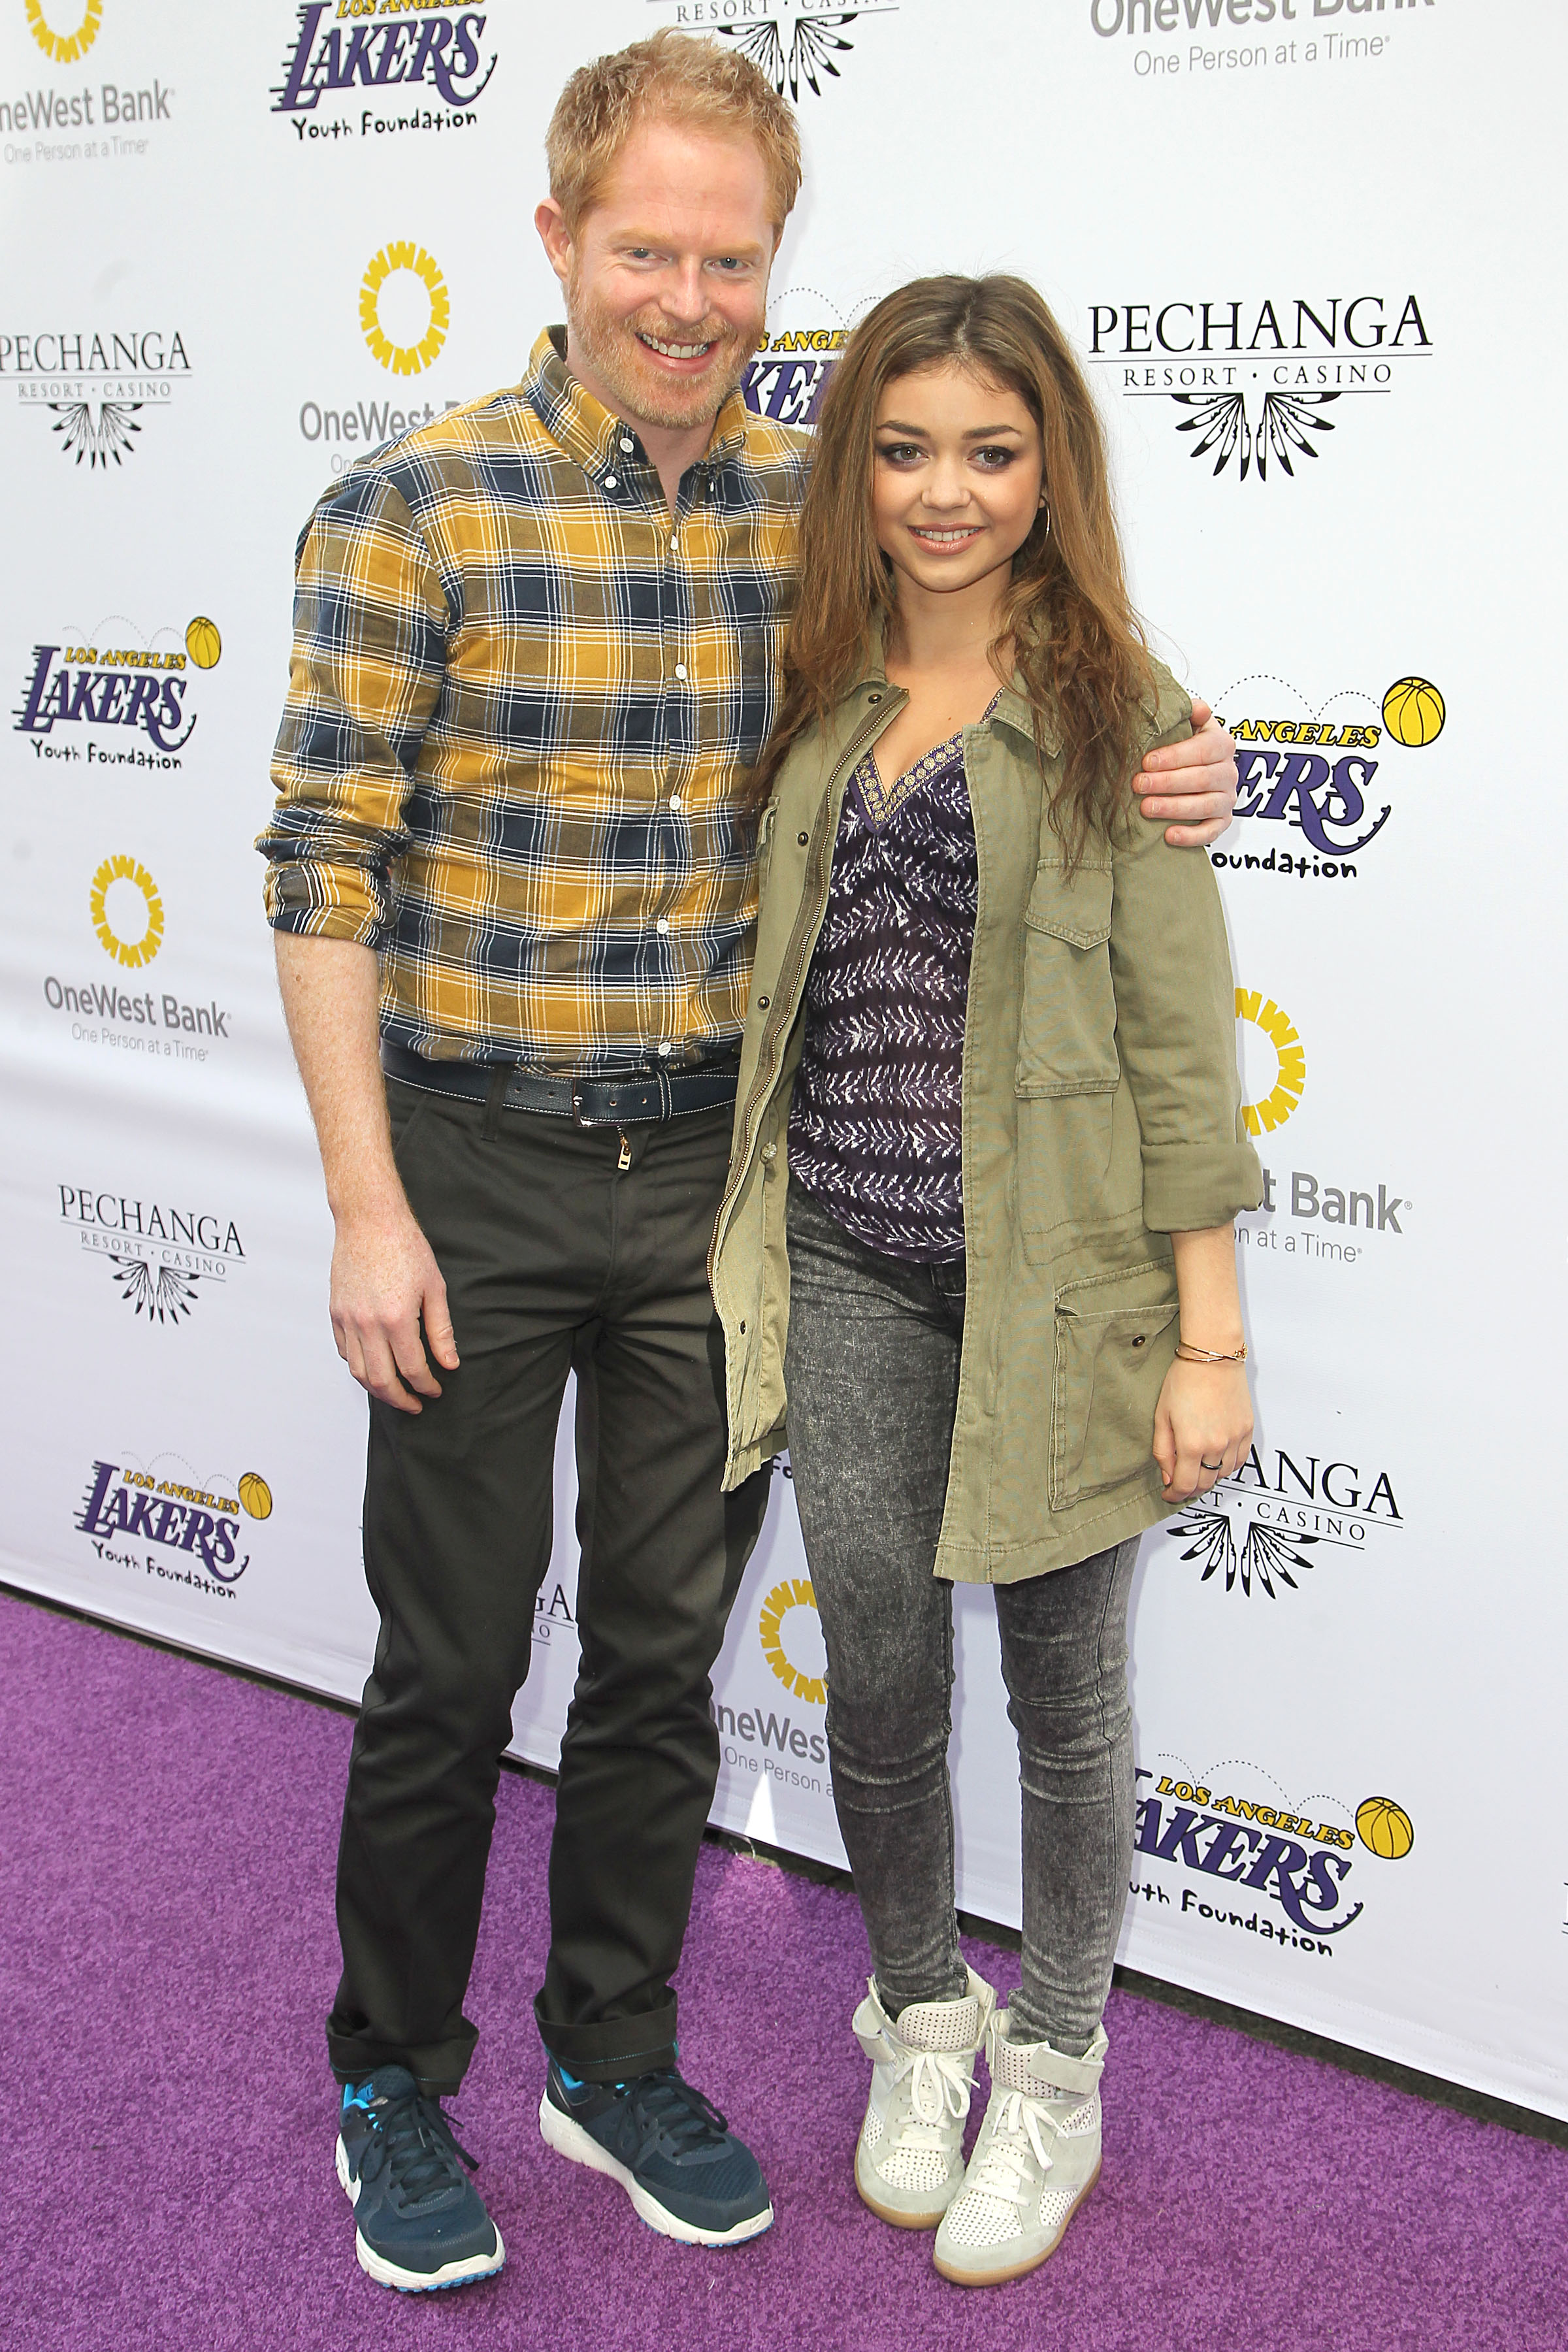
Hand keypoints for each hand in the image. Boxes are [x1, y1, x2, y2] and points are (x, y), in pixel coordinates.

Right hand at [329, 1202, 458, 1413]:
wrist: (369, 1220)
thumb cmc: (405, 1246)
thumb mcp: (434, 1288)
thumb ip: (441, 1330)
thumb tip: (449, 1362)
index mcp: (397, 1318)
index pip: (412, 1369)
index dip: (426, 1386)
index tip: (435, 1390)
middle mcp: (368, 1324)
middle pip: (381, 1380)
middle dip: (401, 1399)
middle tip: (416, 1405)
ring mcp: (348, 1319)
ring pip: (358, 1371)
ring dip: (377, 1389)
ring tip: (395, 1392)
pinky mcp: (335, 1312)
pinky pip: (344, 1351)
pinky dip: (358, 1366)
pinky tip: (374, 1366)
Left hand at [1137, 697, 1236, 847]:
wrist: (1196, 767)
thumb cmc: (1186, 745)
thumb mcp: (1187, 722)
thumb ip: (1188, 711)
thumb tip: (1195, 707)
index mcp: (1222, 744)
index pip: (1203, 749)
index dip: (1175, 756)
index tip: (1147, 761)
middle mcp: (1228, 771)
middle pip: (1202, 778)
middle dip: (1167, 782)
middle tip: (1139, 784)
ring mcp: (1227, 798)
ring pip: (1205, 805)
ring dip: (1174, 808)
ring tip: (1147, 808)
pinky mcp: (1222, 821)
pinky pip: (1211, 832)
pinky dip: (1191, 836)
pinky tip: (1169, 835)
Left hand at [1152, 1358, 1252, 1503]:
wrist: (1213, 1357)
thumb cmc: (1184, 1379)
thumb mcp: (1162, 1416)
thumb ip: (1163, 1451)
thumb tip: (1168, 1476)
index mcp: (1191, 1443)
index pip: (1185, 1485)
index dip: (1174, 1495)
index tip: (1168, 1494)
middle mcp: (1216, 1445)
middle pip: (1205, 1484)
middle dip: (1190, 1489)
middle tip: (1179, 1485)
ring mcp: (1235, 1438)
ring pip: (1223, 1475)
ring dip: (1209, 1478)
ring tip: (1196, 1470)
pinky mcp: (1247, 1430)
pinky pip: (1240, 1460)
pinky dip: (1227, 1466)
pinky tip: (1216, 1461)